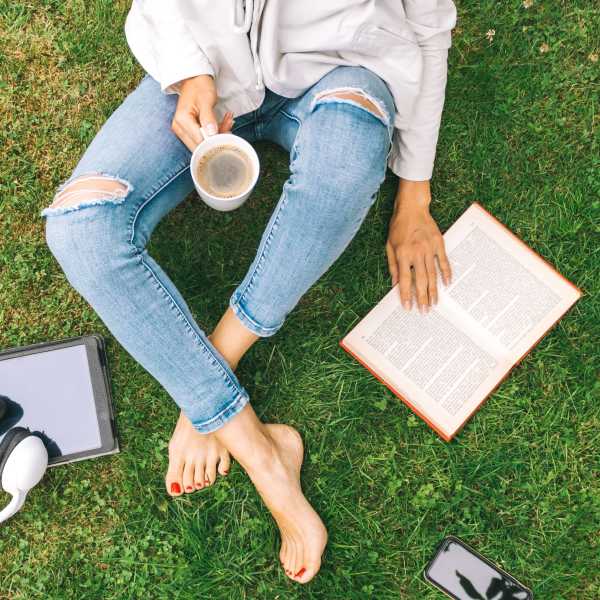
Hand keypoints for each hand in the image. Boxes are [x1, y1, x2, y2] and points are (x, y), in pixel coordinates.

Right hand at [171, 74, 233, 150]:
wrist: (194, 80)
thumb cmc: (199, 87)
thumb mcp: (206, 100)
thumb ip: (208, 118)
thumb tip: (211, 134)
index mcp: (182, 121)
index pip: (199, 141)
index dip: (214, 141)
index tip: (227, 135)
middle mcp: (180, 128)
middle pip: (200, 145)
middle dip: (217, 140)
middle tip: (229, 128)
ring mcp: (184, 131)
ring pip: (203, 143)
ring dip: (218, 136)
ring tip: (228, 122)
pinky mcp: (189, 131)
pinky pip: (204, 138)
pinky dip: (215, 133)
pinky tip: (224, 123)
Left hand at [385, 179, 451, 311]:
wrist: (412, 208)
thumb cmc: (398, 227)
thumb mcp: (389, 246)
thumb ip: (392, 266)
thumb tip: (395, 284)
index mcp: (403, 254)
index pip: (405, 280)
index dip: (406, 295)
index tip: (408, 307)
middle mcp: (416, 253)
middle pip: (421, 280)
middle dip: (422, 297)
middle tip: (424, 311)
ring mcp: (429, 248)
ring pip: (432, 274)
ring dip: (434, 290)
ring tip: (434, 303)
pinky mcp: (439, 244)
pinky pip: (444, 262)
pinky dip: (446, 273)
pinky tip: (447, 284)